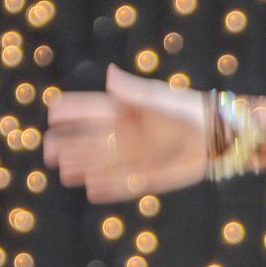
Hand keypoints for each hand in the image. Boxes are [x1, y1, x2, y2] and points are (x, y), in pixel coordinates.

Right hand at [43, 65, 212, 202]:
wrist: (216, 135)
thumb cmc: (187, 110)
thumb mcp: (159, 100)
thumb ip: (133, 93)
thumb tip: (110, 76)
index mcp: (123, 112)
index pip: (90, 110)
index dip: (71, 112)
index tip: (53, 115)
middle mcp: (124, 135)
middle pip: (89, 140)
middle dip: (69, 145)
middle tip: (49, 151)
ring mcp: (133, 156)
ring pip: (101, 163)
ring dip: (83, 167)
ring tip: (64, 172)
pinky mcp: (147, 176)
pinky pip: (123, 184)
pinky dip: (108, 188)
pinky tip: (91, 191)